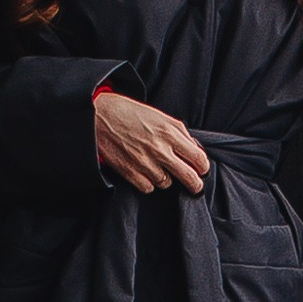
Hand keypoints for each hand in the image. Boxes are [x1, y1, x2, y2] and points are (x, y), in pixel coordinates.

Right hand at [93, 93, 209, 194]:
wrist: (99, 116)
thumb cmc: (130, 113)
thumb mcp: (159, 116)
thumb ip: (179, 132)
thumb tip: (194, 149)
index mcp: (169, 132)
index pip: (198, 157)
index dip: (203, 166)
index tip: (202, 169)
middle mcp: (159, 149)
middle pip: (188, 176)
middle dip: (195, 184)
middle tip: (195, 186)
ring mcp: (144, 162)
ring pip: (166, 183)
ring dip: (166, 179)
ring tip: (159, 168)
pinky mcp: (129, 171)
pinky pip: (148, 188)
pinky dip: (149, 183)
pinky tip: (145, 172)